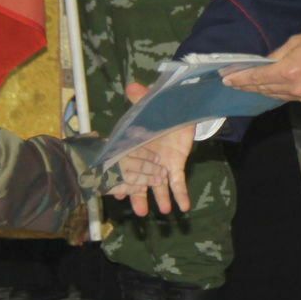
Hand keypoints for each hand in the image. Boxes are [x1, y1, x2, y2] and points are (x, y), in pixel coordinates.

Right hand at [115, 82, 196, 214]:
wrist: (180, 110)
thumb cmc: (159, 108)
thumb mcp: (148, 104)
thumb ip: (139, 98)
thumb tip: (131, 87)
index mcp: (133, 148)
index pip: (124, 166)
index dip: (121, 180)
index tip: (117, 194)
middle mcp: (145, 160)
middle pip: (140, 181)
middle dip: (140, 197)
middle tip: (140, 212)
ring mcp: (160, 165)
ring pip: (158, 186)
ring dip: (162, 198)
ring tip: (165, 211)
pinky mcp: (176, 166)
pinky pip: (178, 183)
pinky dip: (181, 195)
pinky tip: (184, 207)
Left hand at [221, 29, 300, 103]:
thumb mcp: (297, 41)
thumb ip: (277, 54)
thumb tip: (264, 64)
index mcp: (288, 71)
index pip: (257, 78)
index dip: (240, 78)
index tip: (226, 78)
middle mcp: (293, 88)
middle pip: (263, 89)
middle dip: (246, 85)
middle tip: (232, 82)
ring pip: (274, 96)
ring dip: (259, 91)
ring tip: (246, 86)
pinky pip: (286, 98)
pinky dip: (275, 93)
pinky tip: (268, 89)